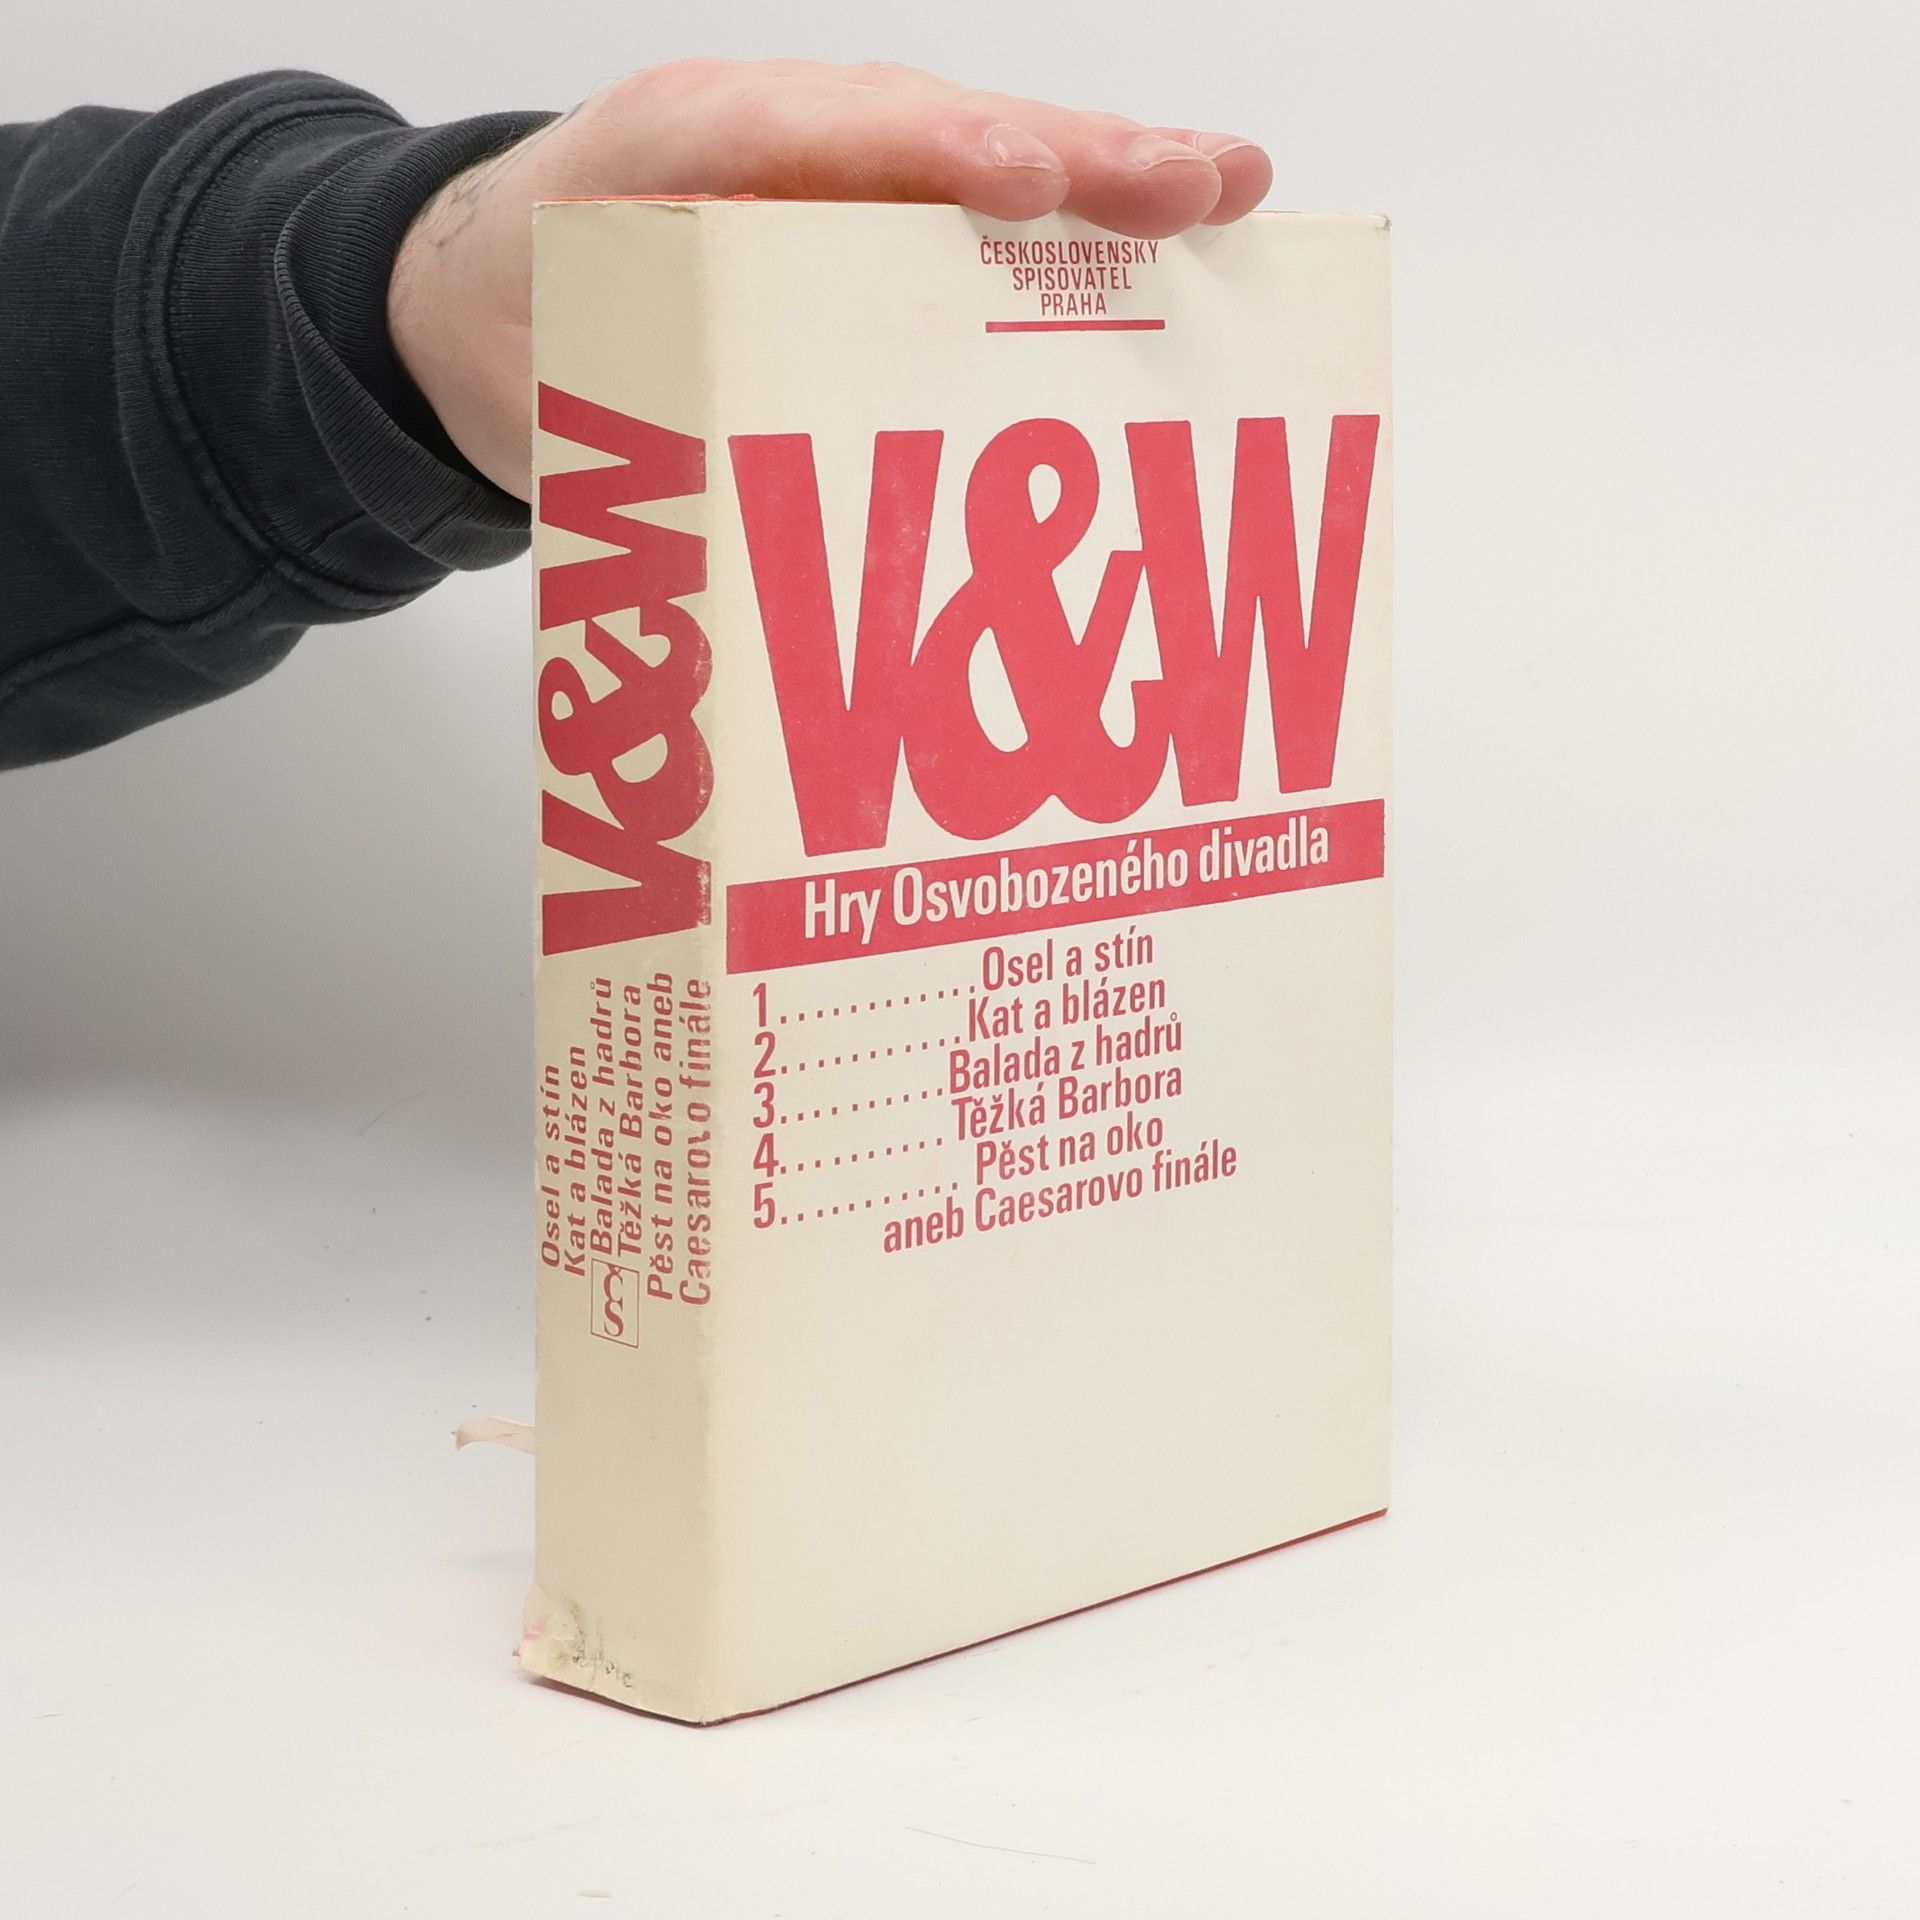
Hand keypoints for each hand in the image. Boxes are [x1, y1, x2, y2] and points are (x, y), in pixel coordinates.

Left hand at [387, 58, 1272, 499]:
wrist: (476, 298)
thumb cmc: (522, 325)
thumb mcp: (554, 383)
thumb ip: (639, 433)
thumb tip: (752, 544)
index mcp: (686, 156)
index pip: (815, 133)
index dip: (927, 152)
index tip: (1025, 186)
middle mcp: (780, 150)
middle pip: (942, 134)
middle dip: (1079, 158)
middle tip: (1199, 184)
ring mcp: (834, 181)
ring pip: (982, 168)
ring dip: (1106, 186)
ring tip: (1226, 199)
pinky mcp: (863, 229)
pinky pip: (973, 224)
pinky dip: (1071, 238)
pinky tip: (1161, 255)